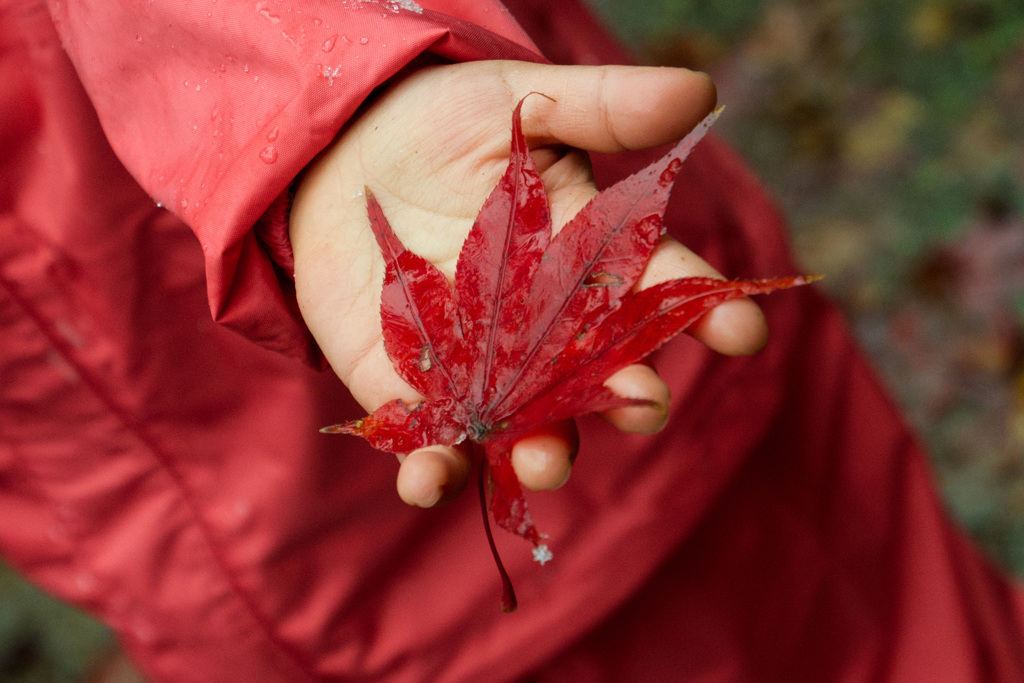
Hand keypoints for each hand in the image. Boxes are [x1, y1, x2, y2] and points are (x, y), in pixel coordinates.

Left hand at [289, 60, 765, 506]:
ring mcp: (487, 369)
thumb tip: (700, 90)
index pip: (663, 288)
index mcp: (592, 258)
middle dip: (627, 396)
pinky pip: (435, 446)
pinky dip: (433, 472)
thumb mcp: (520, 102)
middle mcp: (551, 329)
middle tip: (639, 401)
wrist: (345, 156)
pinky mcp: (419, 392)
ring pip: (532, 428)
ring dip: (545, 453)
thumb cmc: (442, 124)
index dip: (706, 310)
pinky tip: (427, 481)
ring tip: (543, 462)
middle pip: (605, 377)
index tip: (741, 329)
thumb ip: (601, 106)